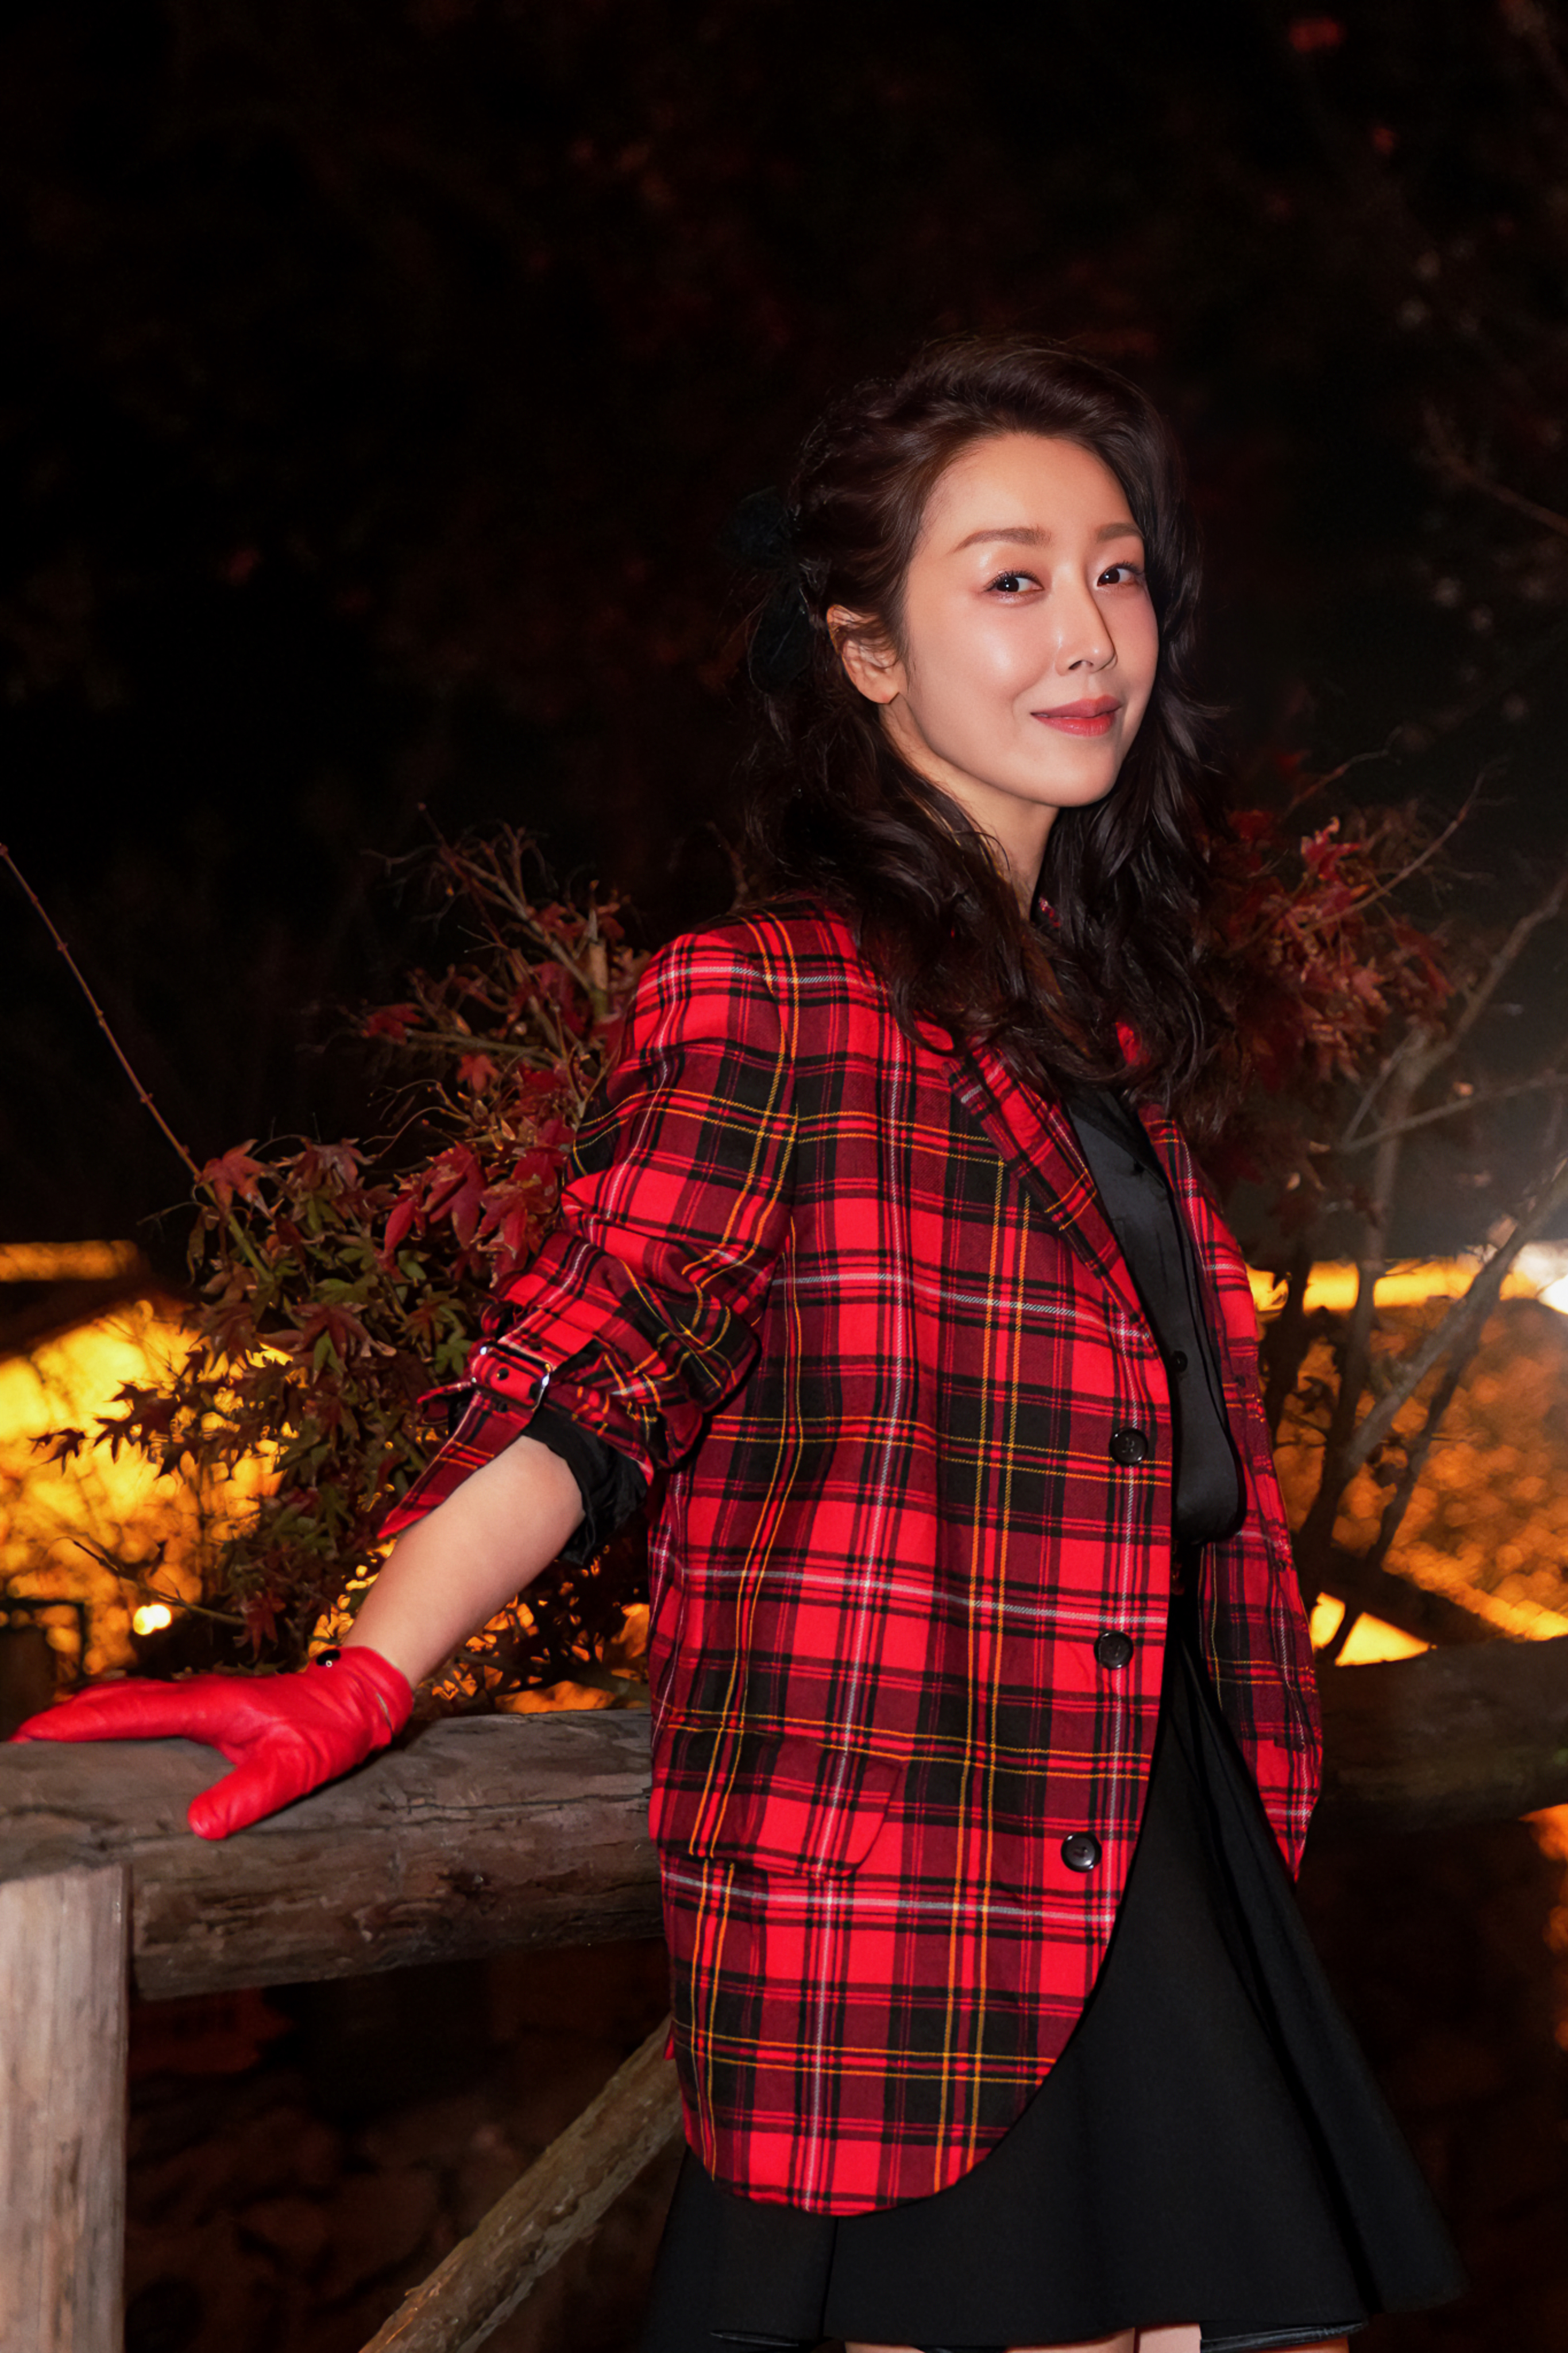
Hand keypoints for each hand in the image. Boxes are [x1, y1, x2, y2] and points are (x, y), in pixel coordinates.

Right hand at [11, 1646, 413, 1839]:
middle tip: (22, 1740)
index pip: (130, 1714)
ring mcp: (201, 1700)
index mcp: (209, 1707)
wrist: (356, 1696)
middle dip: (67, 1719)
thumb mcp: (295, 1768)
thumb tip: (199, 1826)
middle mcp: (198, 1698)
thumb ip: (250, 1795)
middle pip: (118, 1702)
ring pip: (131, 1701)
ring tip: (46, 1737)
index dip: (80, 1724)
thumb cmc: (327, 1731)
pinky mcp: (208, 1710)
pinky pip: (148, 1708)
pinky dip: (114, 1716)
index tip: (35, 1734)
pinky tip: (102, 1733)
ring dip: (88, 1715)